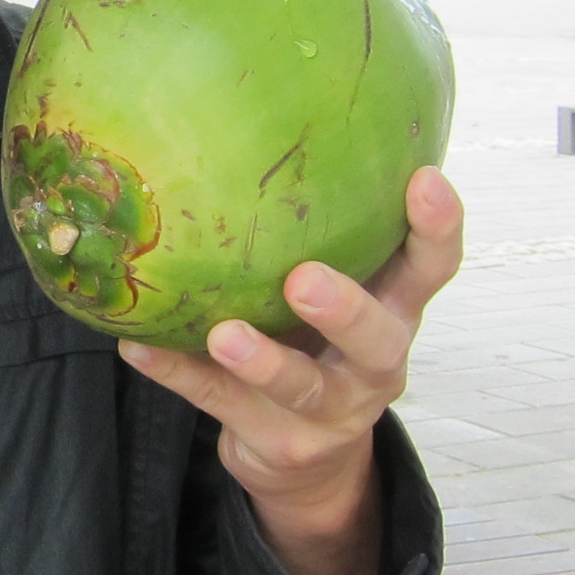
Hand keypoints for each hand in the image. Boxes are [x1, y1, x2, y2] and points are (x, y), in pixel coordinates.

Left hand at [120, 166, 463, 574]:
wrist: (307, 458)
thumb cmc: (318, 340)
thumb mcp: (342, 289)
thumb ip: (324, 230)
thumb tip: (257, 116)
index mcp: (395, 311)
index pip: (431, 269)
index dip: (437, 228)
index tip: (425, 179)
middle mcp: (373, 365)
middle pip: (377, 340)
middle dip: (345, 310)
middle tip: (305, 280)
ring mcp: (327, 412)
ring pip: (300, 388)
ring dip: (262, 360)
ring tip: (224, 334)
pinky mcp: (275, 441)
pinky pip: (218, 402)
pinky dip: (177, 372)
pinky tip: (137, 346)